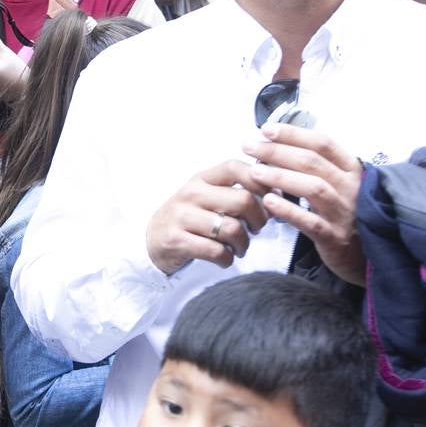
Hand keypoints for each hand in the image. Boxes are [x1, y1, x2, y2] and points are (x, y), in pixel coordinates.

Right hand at [146, 161, 269, 275]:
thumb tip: (275, 192)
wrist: (150, 241)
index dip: (259, 181)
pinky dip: (227, 259)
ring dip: (243, 244)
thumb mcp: (205, 197)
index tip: (269, 198)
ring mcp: (182, 217)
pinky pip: (215, 251)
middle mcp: (191, 194)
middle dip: (258, 219)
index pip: (235, 167)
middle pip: (242, 200)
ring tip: (240, 248)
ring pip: (231, 229)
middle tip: (256, 229)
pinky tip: (225, 259)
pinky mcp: (176, 241)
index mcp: (201, 179)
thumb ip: (232, 191)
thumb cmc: (188, 219)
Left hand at [245, 124, 365, 285]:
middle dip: (278, 151)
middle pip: (313, 162)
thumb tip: (281, 145)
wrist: (367, 255)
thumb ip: (319, 167)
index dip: (293, 134)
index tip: (266, 130)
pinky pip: (310, 221)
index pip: (322, 143)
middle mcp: (352, 187)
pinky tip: (268, 201)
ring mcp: (345, 212)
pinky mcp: (335, 236)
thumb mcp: (340, 186)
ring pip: (313, 188)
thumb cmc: (346, 215)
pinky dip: (288, 210)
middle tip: (249, 147)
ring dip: (281, 176)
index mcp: (352, 170)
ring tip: (254, 171)